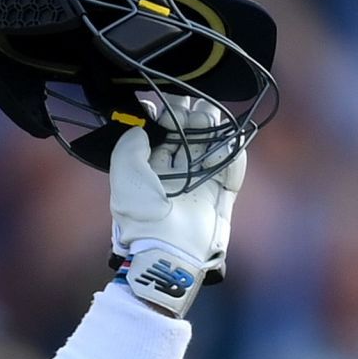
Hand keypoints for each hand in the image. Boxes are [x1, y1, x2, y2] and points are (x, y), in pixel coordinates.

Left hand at [109, 102, 246, 317]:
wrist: (169, 253)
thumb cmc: (142, 217)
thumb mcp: (124, 178)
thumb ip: (128, 149)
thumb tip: (142, 130)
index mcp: (150, 172)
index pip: (162, 135)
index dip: (168, 116)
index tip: (170, 105)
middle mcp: (176, 176)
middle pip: (189, 137)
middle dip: (193, 118)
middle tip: (195, 107)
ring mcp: (201, 185)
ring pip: (212, 147)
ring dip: (212, 130)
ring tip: (208, 117)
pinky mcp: (221, 197)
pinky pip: (232, 169)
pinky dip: (233, 152)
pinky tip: (227, 139)